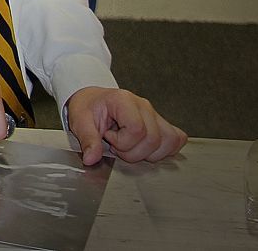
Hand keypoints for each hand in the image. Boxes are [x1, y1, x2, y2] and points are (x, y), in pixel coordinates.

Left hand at [65, 86, 186, 164]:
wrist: (93, 99)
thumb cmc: (88, 107)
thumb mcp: (80, 121)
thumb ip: (87, 140)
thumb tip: (91, 159)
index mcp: (123, 101)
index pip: (137, 130)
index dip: (123, 142)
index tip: (109, 138)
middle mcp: (143, 106)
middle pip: (154, 139)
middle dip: (133, 152)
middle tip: (117, 146)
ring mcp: (154, 114)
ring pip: (169, 141)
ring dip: (149, 153)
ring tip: (130, 146)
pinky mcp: (160, 123)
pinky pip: (176, 138)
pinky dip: (165, 150)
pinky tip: (146, 148)